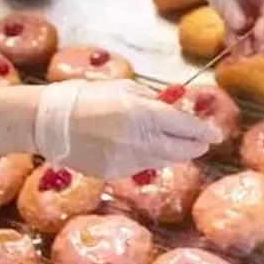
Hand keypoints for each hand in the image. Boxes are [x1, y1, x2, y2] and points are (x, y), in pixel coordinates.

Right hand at [35, 79, 221, 178]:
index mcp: (141, 112)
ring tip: (180, 146)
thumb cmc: (85, 96)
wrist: (48, 122)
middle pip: (180, 150)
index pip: (184, 126)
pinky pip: (140, 167)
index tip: (215, 134)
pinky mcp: (113, 173)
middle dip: (195, 146)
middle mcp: (137, 139)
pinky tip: (145, 150)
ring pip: (163, 161)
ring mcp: (126, 160)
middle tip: (203, 143)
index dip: (203, 131)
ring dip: (174, 154)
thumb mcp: (123, 89)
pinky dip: (148, 159)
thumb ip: (151, 102)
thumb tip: (174, 109)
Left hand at [148, 0, 263, 54]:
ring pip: (249, 18)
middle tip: (256, 53)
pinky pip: (233, 19)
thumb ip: (226, 3)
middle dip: (260, 33)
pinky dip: (233, 32)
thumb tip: (240, 27)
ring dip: (247, 36)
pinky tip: (231, 45)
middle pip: (262, 12)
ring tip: (243, 55)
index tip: (261, 37)